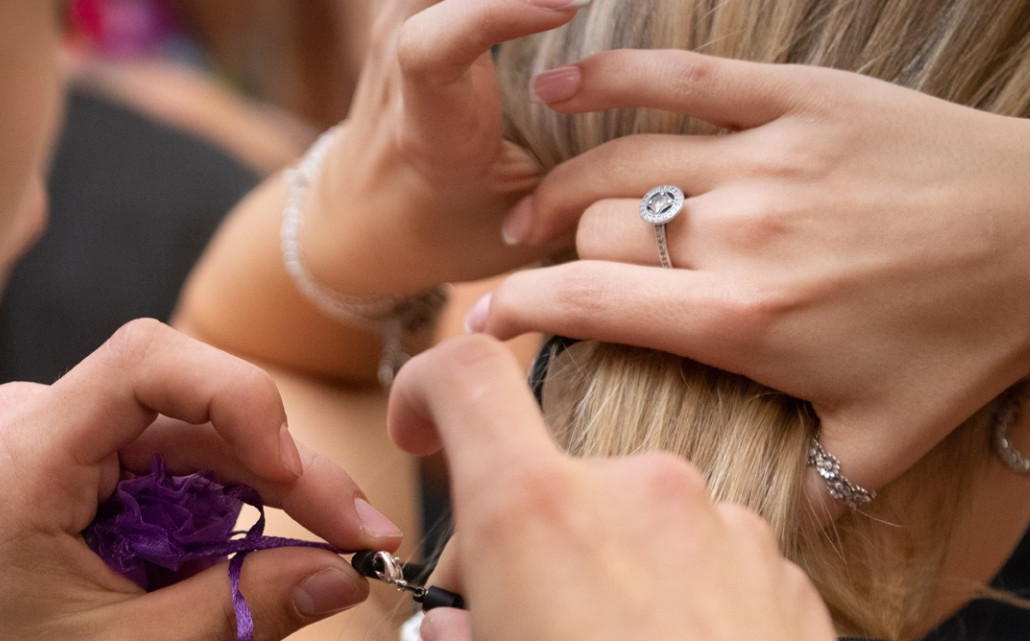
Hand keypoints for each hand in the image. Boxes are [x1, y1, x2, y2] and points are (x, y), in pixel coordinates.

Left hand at [0, 320, 403, 640]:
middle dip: (283, 468)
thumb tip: (346, 576)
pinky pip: (168, 470)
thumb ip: (240, 612)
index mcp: (25, 453)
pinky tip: (267, 561)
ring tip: (333, 554)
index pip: (148, 362)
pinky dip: (222, 512)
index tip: (294, 478)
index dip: (239, 399)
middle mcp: (36, 425)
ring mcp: (52, 445)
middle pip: (190, 405)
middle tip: (360, 536)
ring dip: (264, 492)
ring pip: (191, 438)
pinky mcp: (69, 474)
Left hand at [299, 0, 591, 299]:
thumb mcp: (514, 228)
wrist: (364, 218)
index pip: (433, 47)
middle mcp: (398, 60)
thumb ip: (576, 189)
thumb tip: (665, 169)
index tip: (569, 2)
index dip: (495, 8)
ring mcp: (399, 16)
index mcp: (427, 127)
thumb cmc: (450, 229)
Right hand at [388, 335, 863, 640]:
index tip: (422, 434)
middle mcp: (639, 492)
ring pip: (634, 519)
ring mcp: (727, 529)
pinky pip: (706, 560)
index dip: (429, 389)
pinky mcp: (789, 576)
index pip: (469, 376)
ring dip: (605, 572)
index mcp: (536, 514)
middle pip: (553, 473)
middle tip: (513, 637)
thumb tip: (465, 627)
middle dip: (519, 537)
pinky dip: (676, 602)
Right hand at [470, 50, 1029, 509]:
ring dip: (562, 189)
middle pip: (594, 233)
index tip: (478, 333)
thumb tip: (729, 540)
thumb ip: (795, 497)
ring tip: (536, 216)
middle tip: (540, 281)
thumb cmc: (966, 344)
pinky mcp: (799, 98)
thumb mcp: (881, 447)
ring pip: (618, 162)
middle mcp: (741, 235)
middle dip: (553, 260)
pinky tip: (559, 83)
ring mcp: (767, 159)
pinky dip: (612, 74)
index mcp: (743, 322)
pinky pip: (682, 76)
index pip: (584, 304)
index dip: (512, 315)